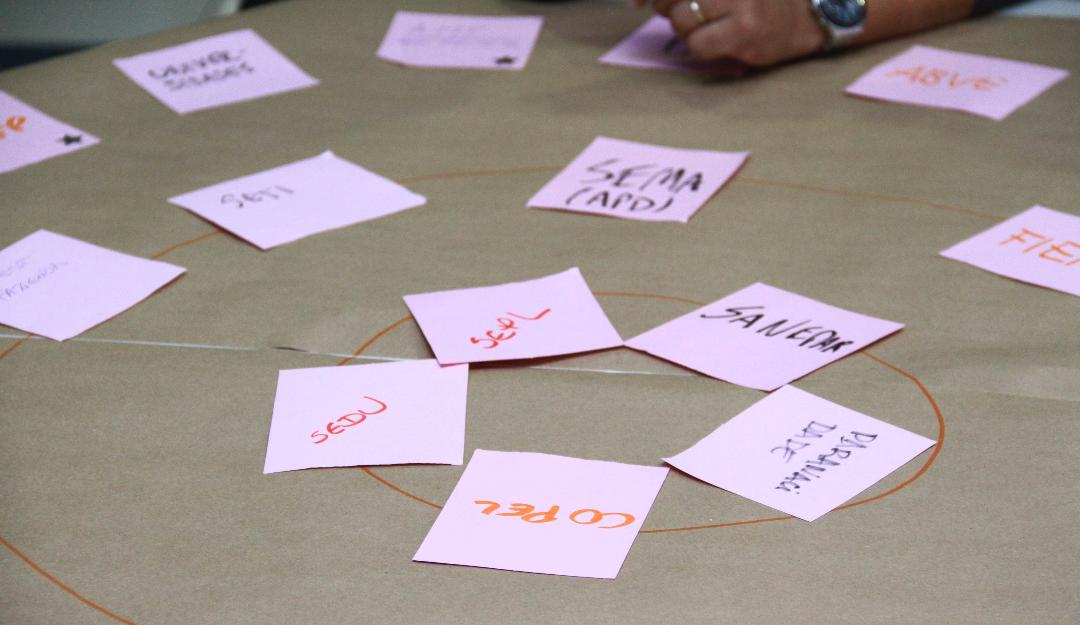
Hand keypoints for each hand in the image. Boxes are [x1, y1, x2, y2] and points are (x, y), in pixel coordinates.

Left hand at [643, 0, 827, 66]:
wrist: (810, 12)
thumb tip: (635, 2)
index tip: (633, 3)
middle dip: (667, 5)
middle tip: (685, 9)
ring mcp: (738, 3)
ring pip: (681, 20)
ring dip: (685, 26)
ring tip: (707, 23)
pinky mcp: (743, 32)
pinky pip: (697, 45)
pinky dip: (699, 45)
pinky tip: (717, 38)